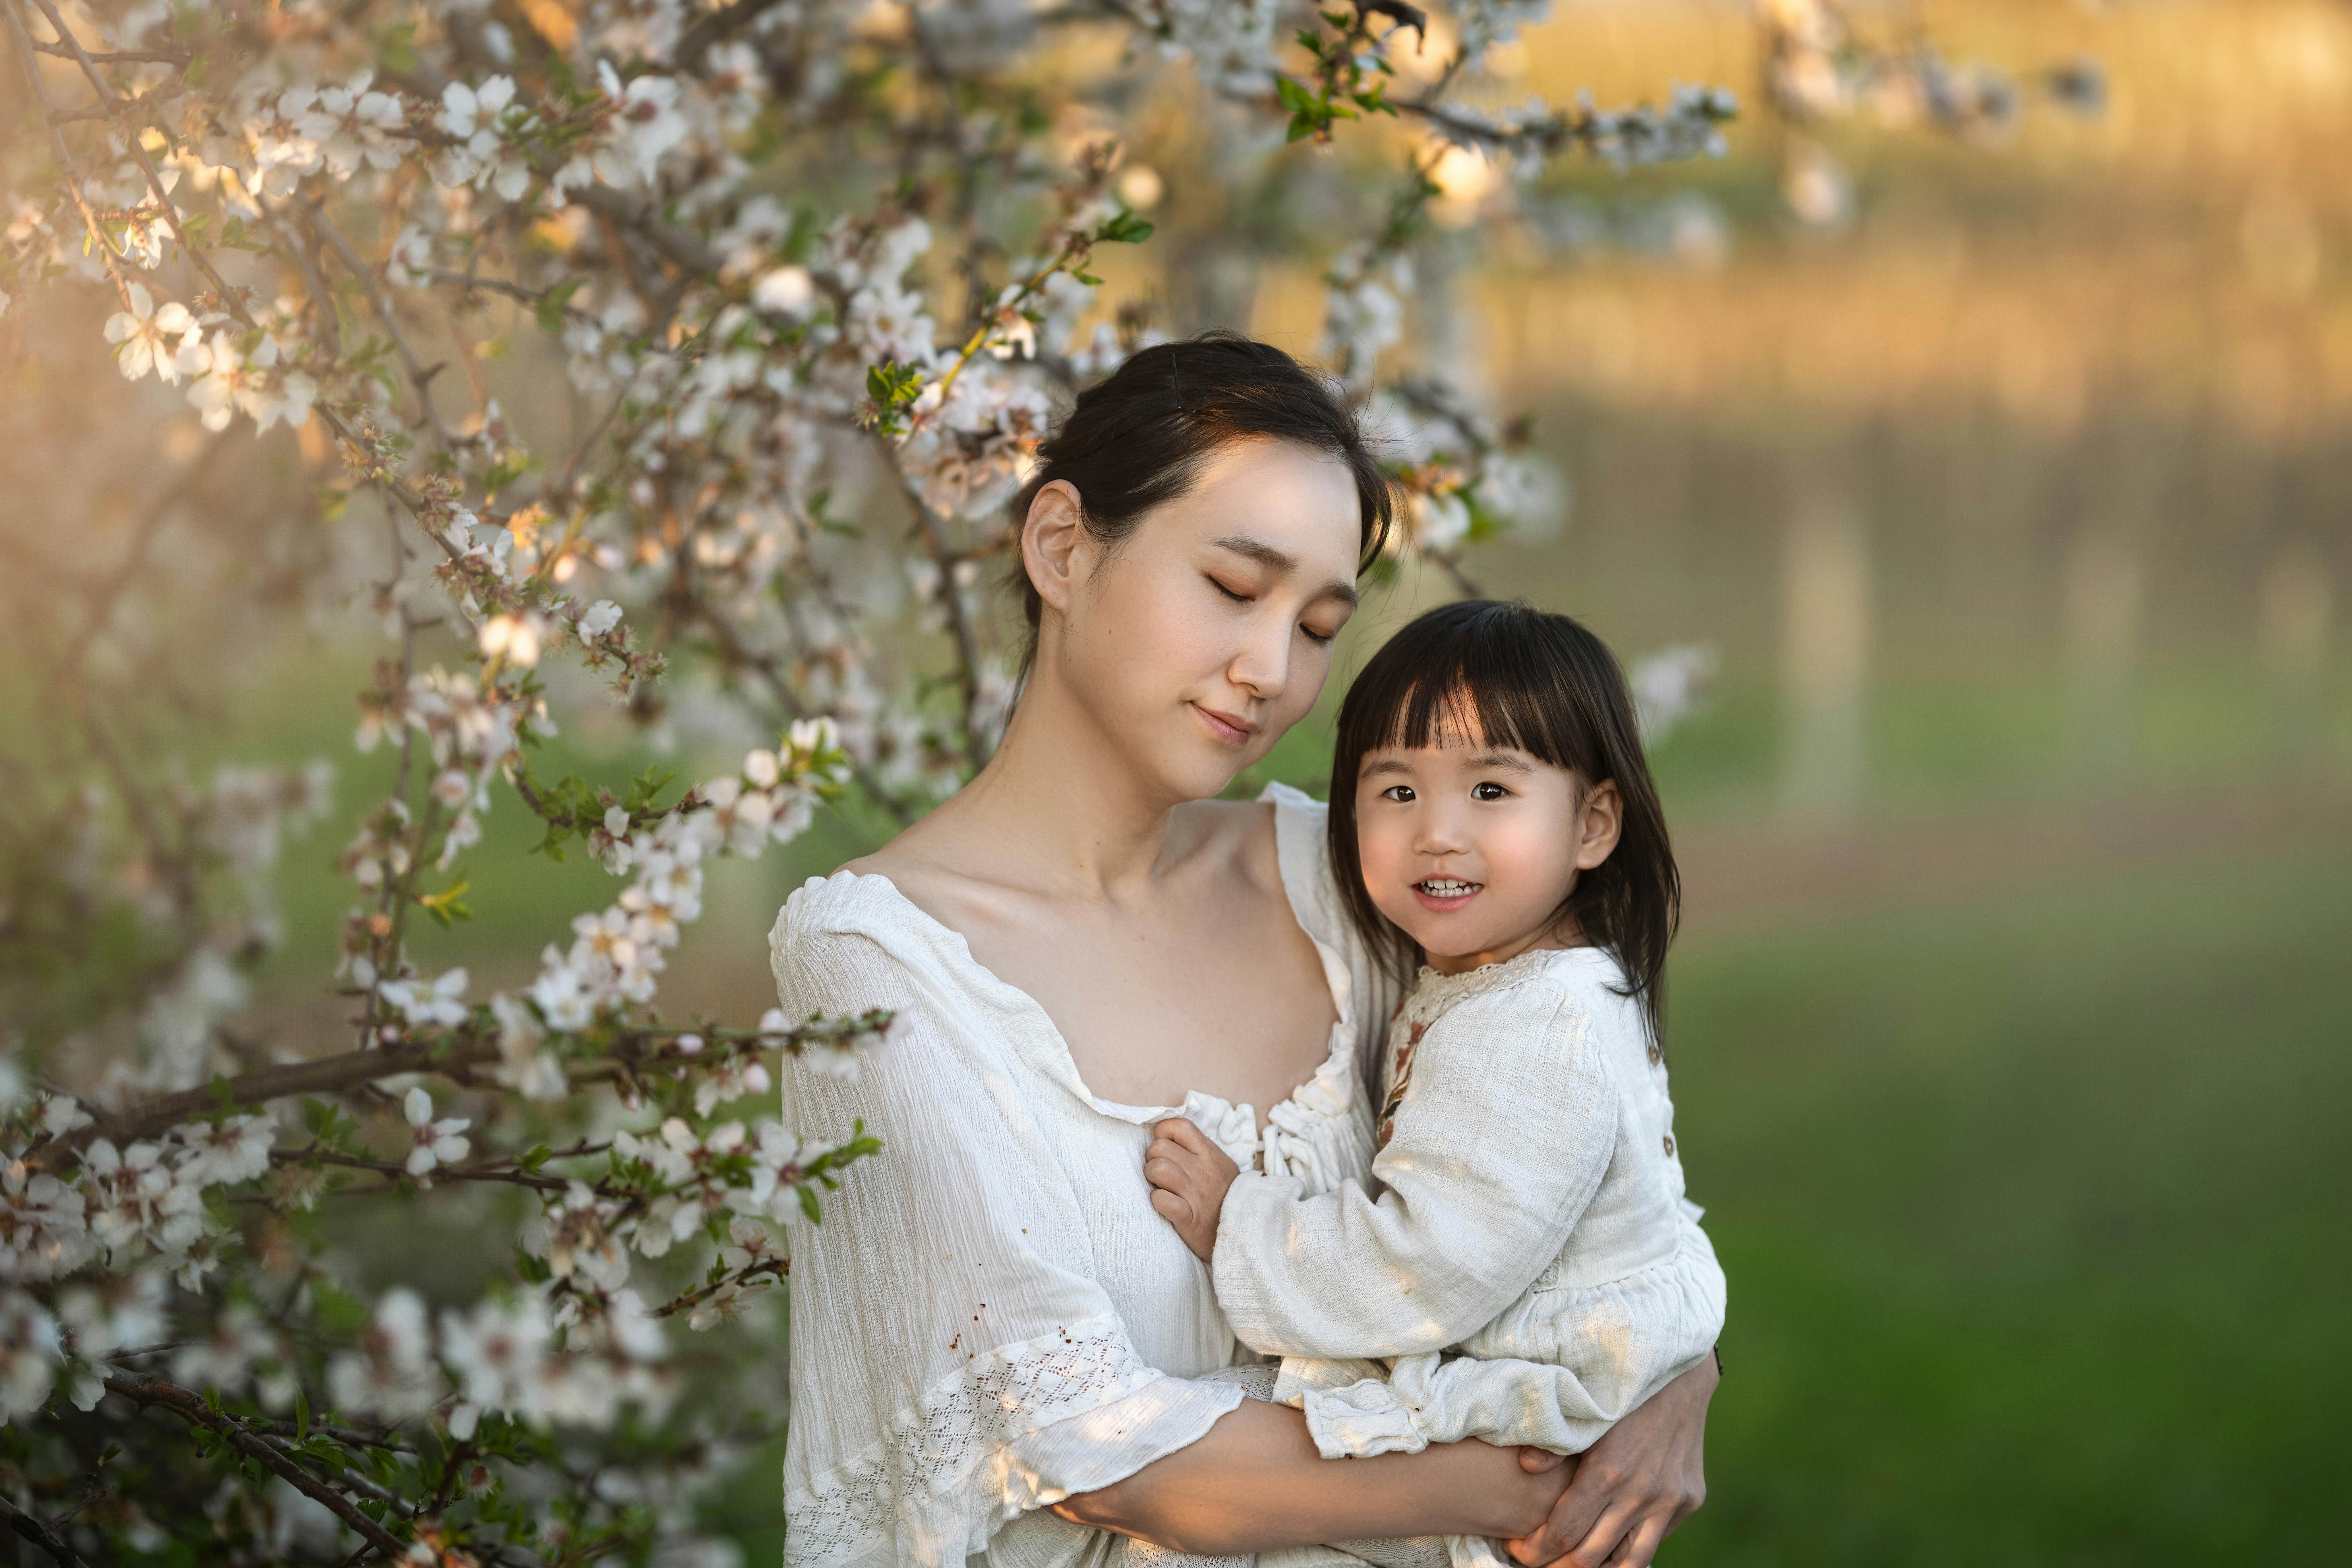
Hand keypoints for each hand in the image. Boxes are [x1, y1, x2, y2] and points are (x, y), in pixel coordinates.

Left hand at [1144, 1116, 1238, 1261]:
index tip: (1166, 1147)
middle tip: (1159, 1171)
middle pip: (1159, 1147)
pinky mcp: (1188, 1218)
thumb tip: (1170, 1137)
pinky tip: (1162, 1202)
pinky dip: (1157, 1200)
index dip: (1164, 1133)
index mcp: (1209, 1154)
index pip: (1179, 1126)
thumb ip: (1198, 1149)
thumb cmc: (1225, 1195)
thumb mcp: (1220, 1165)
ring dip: (1151, 1178)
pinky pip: (1162, 1200)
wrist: (1245, 1231)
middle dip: (1152, 1158)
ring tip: (1160, 1185)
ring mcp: (1195, 1194)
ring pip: (1158, 1169)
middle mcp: (1202, 1170)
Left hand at [1502, 1353, 1715, 1566]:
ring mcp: (1670, 1500)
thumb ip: (1555, 1444)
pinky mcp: (1689, 1500)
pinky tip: (1606, 1544)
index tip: (1517, 1550)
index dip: (1535, 1551)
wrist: (1678, 1374)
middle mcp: (1642, 1493)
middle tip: (1537, 1559)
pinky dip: (1628, 1550)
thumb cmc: (1620, 1393)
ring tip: (1571, 1561)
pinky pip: (1654, 1542)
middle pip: (1591, 1557)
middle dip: (1557, 1566)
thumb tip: (1526, 1466)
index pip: (1564, 1532)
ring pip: (1629, 1563)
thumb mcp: (1584, 1413)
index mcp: (1609, 1471)